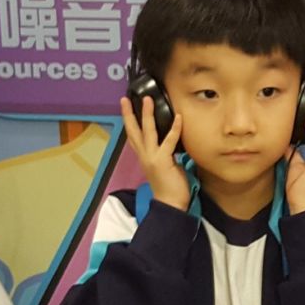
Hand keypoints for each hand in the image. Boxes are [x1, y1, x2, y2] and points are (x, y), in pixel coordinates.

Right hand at [119, 95, 189, 210]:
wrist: (171, 205)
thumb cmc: (171, 187)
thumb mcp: (165, 166)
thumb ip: (165, 154)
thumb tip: (172, 143)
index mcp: (144, 157)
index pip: (133, 137)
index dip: (129, 122)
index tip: (126, 108)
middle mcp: (144, 156)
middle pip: (133, 131)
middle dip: (129, 114)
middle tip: (125, 99)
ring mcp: (152, 158)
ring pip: (147, 132)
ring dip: (148, 114)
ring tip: (148, 100)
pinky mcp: (163, 161)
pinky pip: (168, 141)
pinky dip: (174, 129)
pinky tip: (179, 117)